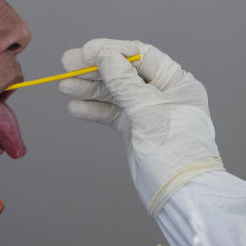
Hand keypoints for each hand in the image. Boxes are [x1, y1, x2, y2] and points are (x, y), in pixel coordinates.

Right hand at [59, 39, 223, 215]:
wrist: (181, 194)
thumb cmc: (175, 150)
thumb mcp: (147, 111)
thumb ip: (124, 82)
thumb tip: (105, 55)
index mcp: (177, 82)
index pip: (141, 55)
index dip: (111, 50)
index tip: (85, 51)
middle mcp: (163, 93)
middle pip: (124, 72)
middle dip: (95, 68)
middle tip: (66, 65)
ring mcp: (148, 112)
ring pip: (115, 93)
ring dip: (90, 88)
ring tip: (64, 86)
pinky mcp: (135, 129)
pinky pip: (112, 113)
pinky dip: (94, 110)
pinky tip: (76, 107)